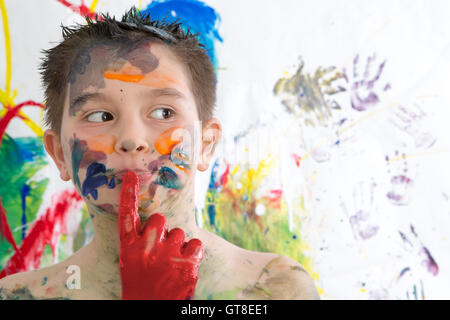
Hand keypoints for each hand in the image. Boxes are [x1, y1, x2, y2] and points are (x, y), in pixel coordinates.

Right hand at [118, 171, 203, 299]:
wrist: (151, 311)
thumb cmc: (142, 289)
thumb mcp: (132, 266)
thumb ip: (140, 246)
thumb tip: (155, 228)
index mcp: (129, 250)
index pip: (127, 217)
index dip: (128, 194)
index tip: (132, 175)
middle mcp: (147, 248)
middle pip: (159, 219)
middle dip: (163, 229)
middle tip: (162, 247)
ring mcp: (167, 254)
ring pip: (180, 232)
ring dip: (179, 245)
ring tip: (172, 264)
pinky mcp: (187, 262)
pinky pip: (196, 244)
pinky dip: (194, 254)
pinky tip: (186, 267)